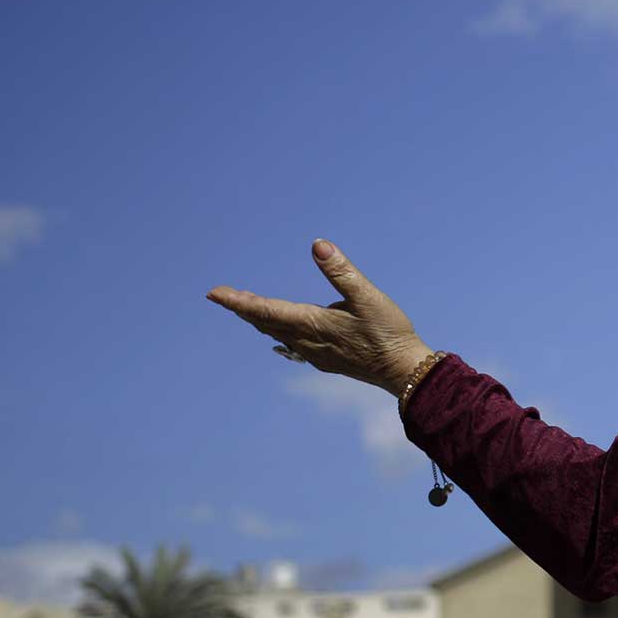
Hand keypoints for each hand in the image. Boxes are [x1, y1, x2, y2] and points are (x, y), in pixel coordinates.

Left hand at [207, 240, 431, 396]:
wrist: (404, 371)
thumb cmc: (389, 333)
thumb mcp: (368, 297)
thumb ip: (342, 272)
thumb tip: (318, 245)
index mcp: (311, 323)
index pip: (264, 310)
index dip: (237, 301)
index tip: (213, 294)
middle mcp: (306, 341)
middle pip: (265, 323)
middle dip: (243, 309)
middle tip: (221, 296)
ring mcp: (315, 354)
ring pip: (277, 334)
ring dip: (259, 321)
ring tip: (246, 309)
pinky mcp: (326, 360)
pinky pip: (292, 345)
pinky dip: (278, 332)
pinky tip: (282, 334)